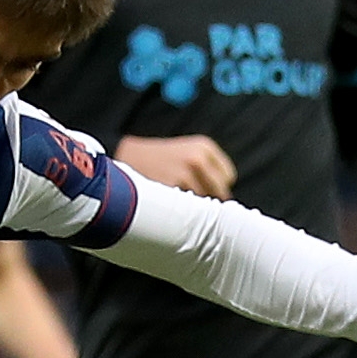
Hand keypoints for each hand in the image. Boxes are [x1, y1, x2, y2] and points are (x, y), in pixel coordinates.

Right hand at [117, 134, 235, 198]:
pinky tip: (169, 203)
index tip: (204, 188)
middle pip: (220, 192)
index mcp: (205, 146)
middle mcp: (198, 158)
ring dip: (194, 207)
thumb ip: (209, 169)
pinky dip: (182, 211)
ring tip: (176, 199)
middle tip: (192, 200)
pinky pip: (188, 209)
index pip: (228, 177)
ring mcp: (185, 173)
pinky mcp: (172, 187)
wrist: (128, 156)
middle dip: (210, 198)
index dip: (218, 186)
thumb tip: (227, 201)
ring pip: (204, 203)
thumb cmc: (161, 159)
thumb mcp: (188, 152)